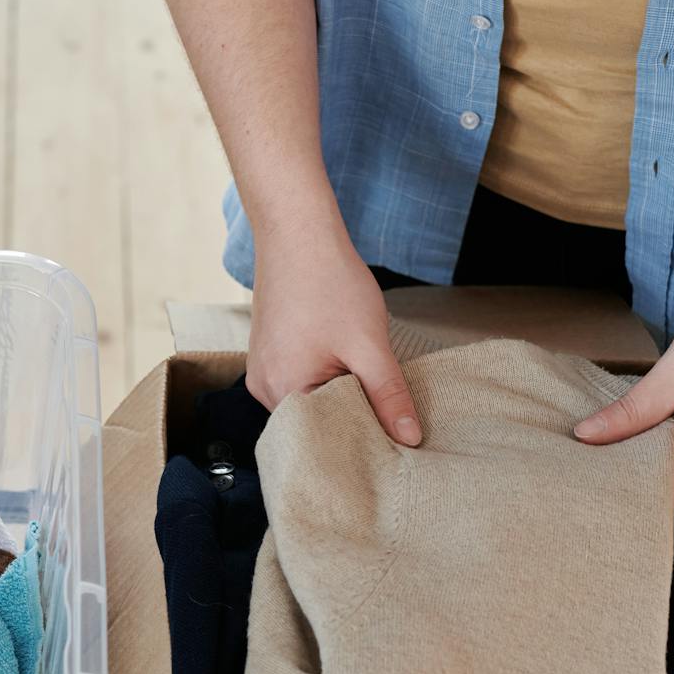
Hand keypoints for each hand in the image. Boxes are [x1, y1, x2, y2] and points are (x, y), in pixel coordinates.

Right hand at [246, 231, 422, 444]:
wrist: (298, 234)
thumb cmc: (329, 283)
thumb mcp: (369, 346)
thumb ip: (388, 396)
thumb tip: (409, 438)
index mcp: (281, 392)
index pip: (326, 439)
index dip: (363, 439)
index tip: (394, 439)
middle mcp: (263, 388)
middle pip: (315, 423)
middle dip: (352, 418)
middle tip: (390, 411)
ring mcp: (263, 370)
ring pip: (310, 401)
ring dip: (340, 395)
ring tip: (366, 378)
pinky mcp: (269, 353)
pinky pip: (299, 381)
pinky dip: (326, 378)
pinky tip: (346, 360)